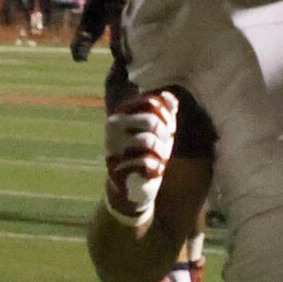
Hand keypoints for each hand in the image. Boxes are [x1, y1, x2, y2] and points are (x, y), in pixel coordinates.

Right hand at [102, 90, 177, 224]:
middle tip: (165, 144)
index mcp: (122, 113)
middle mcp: (113, 127)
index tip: (170, 127)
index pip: (150, 102)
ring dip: (162, 152)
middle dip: (165, 134)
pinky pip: (145, 162)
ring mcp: (113, 146)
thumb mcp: (159, 130)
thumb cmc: (146, 152)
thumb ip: (164, 111)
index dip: (166, 115)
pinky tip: (153, 170)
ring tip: (160, 158)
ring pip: (148, 140)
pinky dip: (155, 167)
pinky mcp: (117, 167)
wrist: (133, 185)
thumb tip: (168, 96)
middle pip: (151, 121)